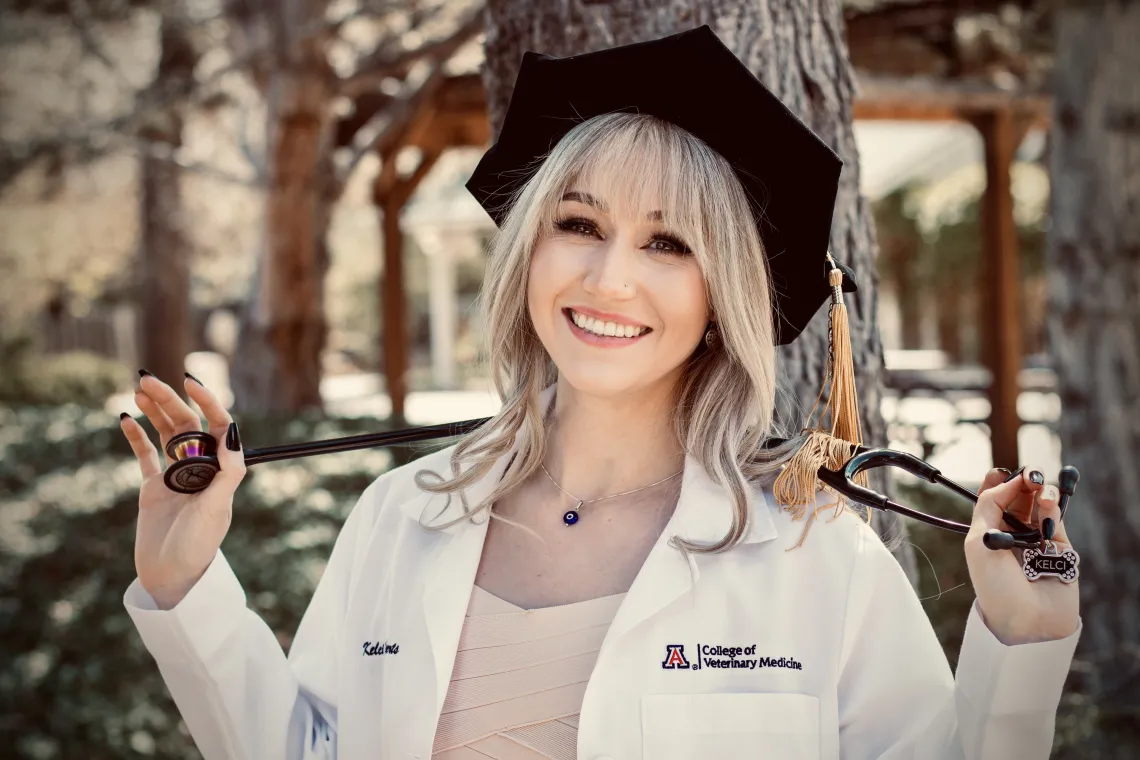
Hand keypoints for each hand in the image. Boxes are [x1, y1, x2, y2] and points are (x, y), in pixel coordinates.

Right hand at [120, 372, 246, 609]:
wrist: (170, 576)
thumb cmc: (198, 546)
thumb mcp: (216, 508)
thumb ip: (227, 472)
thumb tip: (232, 434)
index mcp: (220, 470)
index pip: (217, 426)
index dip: (207, 402)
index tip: (190, 383)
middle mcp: (199, 469)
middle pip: (187, 425)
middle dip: (169, 401)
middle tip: (147, 379)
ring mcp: (175, 476)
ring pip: (166, 434)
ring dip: (154, 411)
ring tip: (139, 389)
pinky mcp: (153, 488)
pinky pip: (145, 456)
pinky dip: (136, 437)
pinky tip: (126, 418)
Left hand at [963, 467, 1079, 644]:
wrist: (1027, 620)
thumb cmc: (995, 585)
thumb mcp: (979, 541)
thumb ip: (988, 506)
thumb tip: (1005, 479)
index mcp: (988, 532)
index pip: (993, 498)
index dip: (999, 482)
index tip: (1003, 472)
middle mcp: (1012, 534)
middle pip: (1020, 497)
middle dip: (1024, 481)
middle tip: (1029, 474)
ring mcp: (1037, 540)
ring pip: (1041, 505)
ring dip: (1041, 491)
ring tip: (1040, 487)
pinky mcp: (1060, 548)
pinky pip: (1055, 520)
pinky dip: (1052, 508)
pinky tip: (1048, 503)